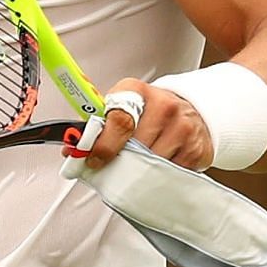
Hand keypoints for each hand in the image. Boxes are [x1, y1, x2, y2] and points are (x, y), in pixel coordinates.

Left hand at [68, 77, 213, 171]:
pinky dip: (159, 175)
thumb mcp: (123, 106)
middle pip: (135, 145)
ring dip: (138, 171)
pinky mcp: (196, 149)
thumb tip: (71, 150)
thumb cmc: (149, 111)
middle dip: (118, 160)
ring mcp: (183, 127)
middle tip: (110, 168)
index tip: (92, 159)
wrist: (192, 110)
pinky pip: (170, 172)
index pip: (118, 119)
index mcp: (137, 91)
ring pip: (151, 162)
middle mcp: (163, 106)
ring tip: (134, 167)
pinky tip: (156, 167)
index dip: (103, 144)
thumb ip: (99, 125)